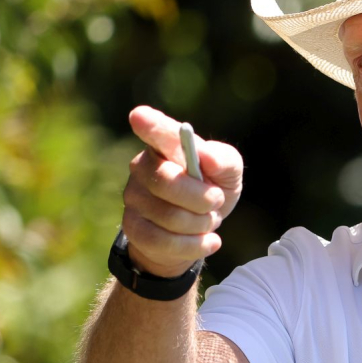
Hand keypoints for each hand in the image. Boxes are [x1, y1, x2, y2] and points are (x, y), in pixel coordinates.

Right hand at [121, 106, 243, 277]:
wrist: (198, 230)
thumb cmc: (212, 190)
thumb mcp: (229, 173)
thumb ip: (224, 160)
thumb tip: (207, 157)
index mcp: (166, 145)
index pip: (156, 131)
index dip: (149, 125)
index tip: (140, 117)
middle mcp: (142, 167)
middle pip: (167, 182)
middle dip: (202, 199)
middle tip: (216, 201)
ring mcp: (133, 198)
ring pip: (170, 217)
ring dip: (202, 224)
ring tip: (209, 220)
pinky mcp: (133, 228)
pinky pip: (164, 242)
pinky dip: (195, 245)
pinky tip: (209, 241)